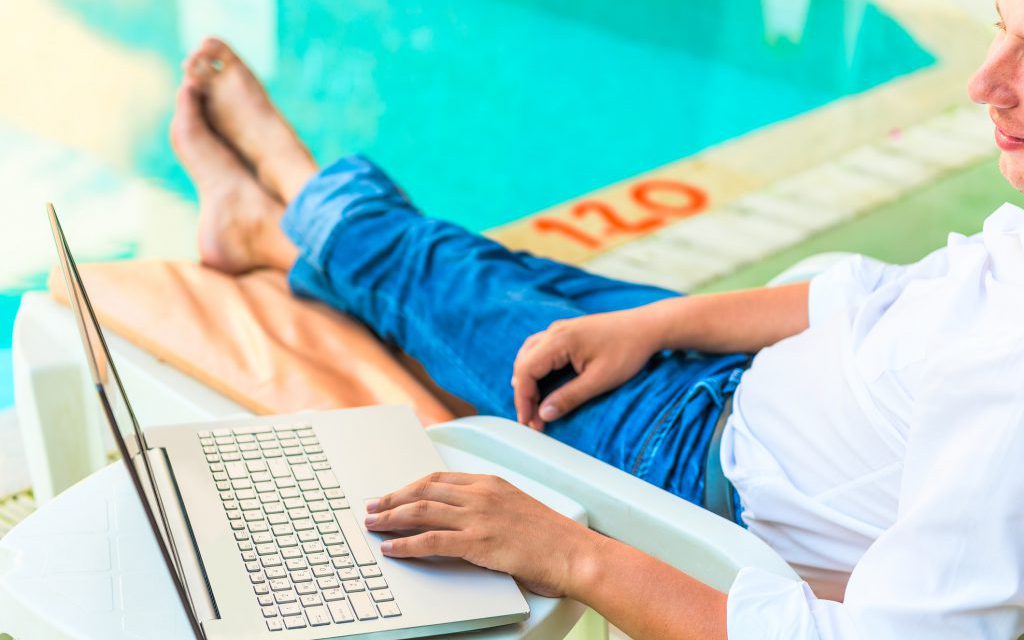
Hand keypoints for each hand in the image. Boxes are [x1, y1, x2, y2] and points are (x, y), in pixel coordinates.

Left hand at [365, 472, 602, 597]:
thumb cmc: (551, 537)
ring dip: (390, 518)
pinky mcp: (477, 542)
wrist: (574, 552)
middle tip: (372, 507)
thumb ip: (489, 508)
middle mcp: (480, 494)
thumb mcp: (517, 509)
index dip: (410, 486)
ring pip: (421, 511)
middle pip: (424, 490)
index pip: (438, 479)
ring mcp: (478, 516)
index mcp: (490, 483)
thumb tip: (463, 519)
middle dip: (392, 498)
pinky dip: (405, 544)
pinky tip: (391, 547)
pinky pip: (430, 541)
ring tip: (372, 524)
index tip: (393, 494)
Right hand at [512, 309, 660, 429]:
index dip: (523, 399)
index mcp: (559, 340)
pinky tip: (542, 384)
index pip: (526, 370)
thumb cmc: (628, 351)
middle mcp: (555, 331)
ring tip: (533, 405)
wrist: (648, 327)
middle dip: (524, 393)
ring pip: (529, 355)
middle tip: (532, 419)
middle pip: (523, 363)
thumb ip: (569, 397)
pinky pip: (540, 350)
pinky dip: (536, 368)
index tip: (529, 421)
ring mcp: (560, 329)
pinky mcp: (567, 332)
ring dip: (527, 380)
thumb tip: (544, 414)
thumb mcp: (600, 380)